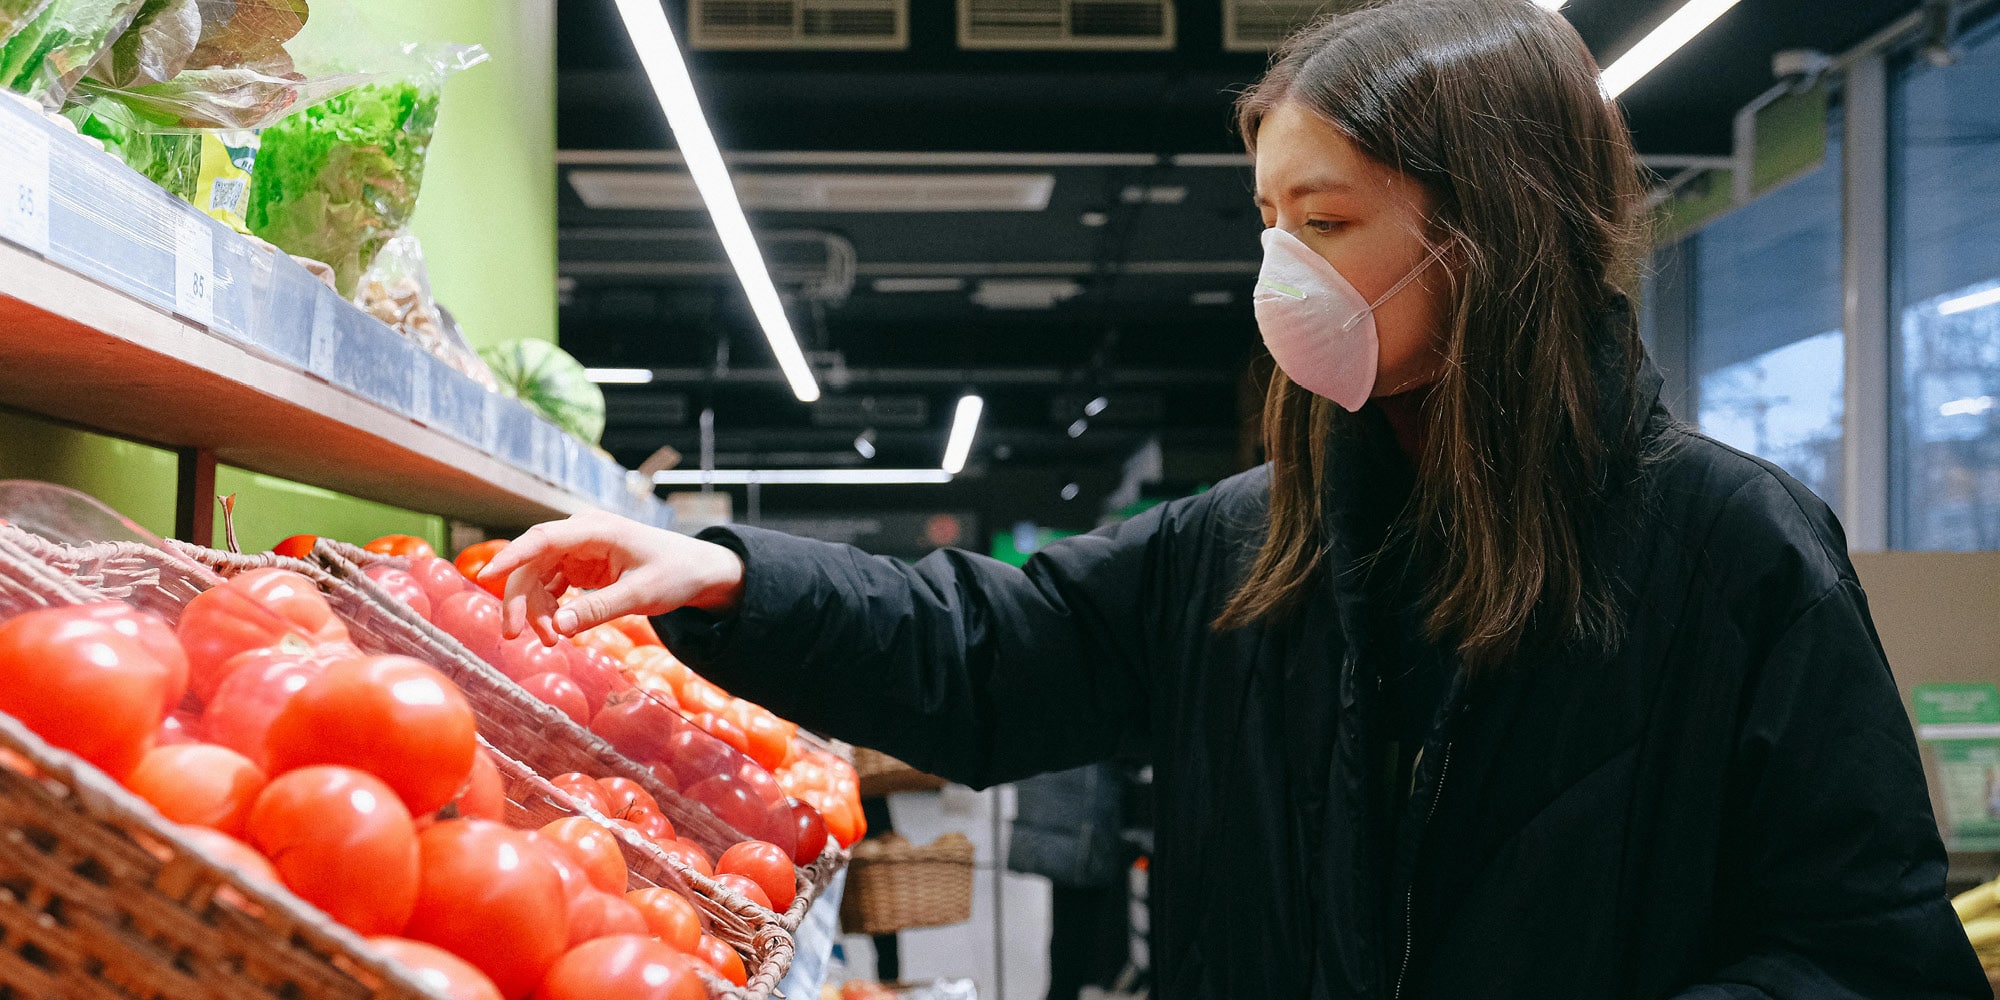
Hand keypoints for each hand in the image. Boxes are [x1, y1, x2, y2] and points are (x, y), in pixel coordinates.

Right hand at [477, 510, 744, 645]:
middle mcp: (580, 534)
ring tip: (550, 641)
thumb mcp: (640, 594)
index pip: (542, 538)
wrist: (698, 569)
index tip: (486, 576)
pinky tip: (556, 630)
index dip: (511, 557)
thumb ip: (598, 609)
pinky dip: (548, 608)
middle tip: (515, 636)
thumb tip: (556, 627)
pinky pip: (550, 585)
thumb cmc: (675, 573)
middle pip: (532, 562)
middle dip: (521, 600)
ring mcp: (578, 549)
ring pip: (537, 577)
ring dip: (536, 609)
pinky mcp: (579, 565)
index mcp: (595, 529)